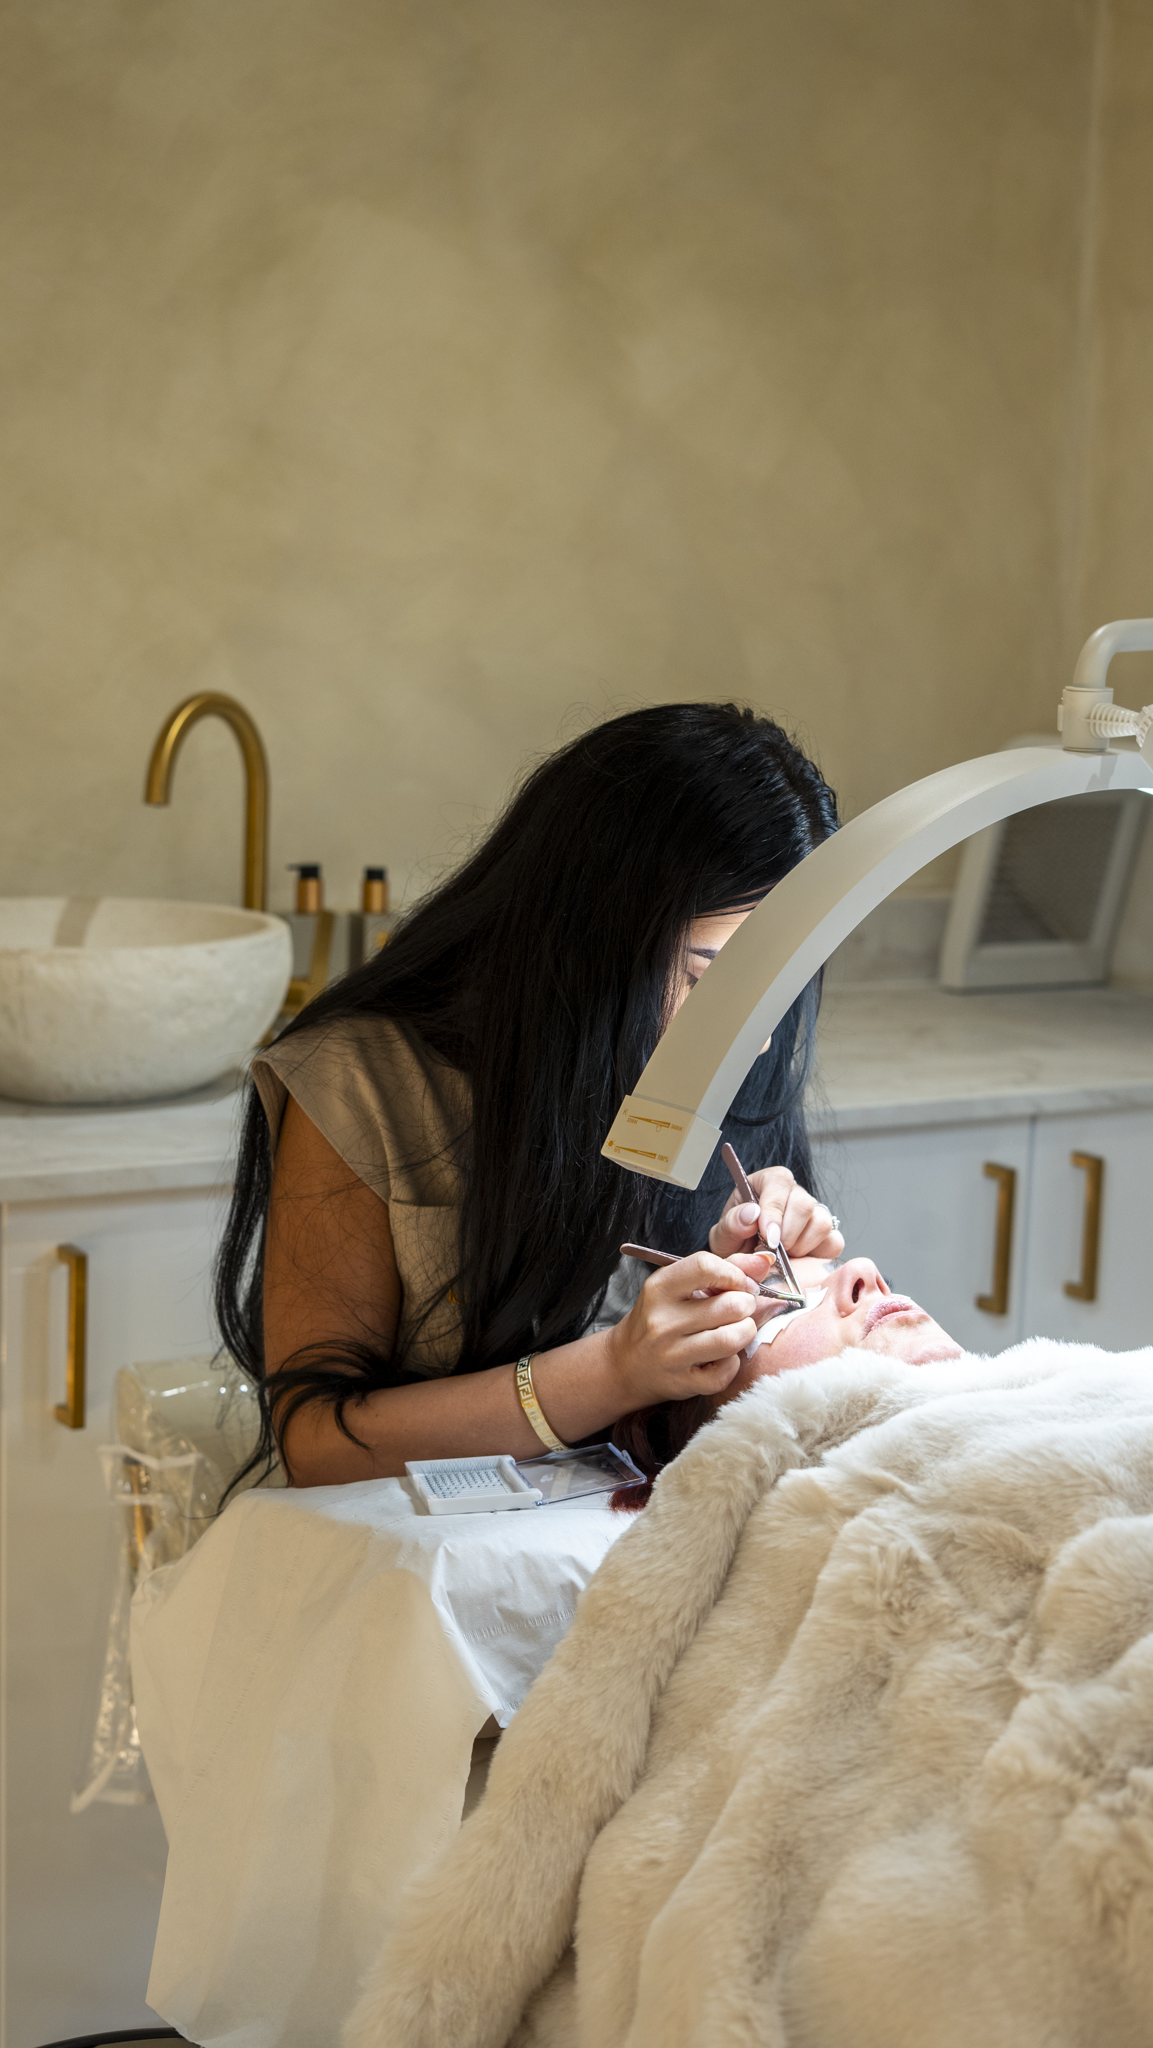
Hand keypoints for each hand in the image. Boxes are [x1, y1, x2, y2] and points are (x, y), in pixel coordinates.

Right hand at [606, 1249, 776, 1408]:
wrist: (626, 1364)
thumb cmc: (659, 1319)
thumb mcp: (679, 1288)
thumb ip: (722, 1269)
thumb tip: (765, 1261)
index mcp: (659, 1289)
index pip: (706, 1266)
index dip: (734, 1273)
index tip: (741, 1283)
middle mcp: (662, 1322)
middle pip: (730, 1305)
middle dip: (746, 1304)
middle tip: (741, 1307)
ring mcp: (672, 1355)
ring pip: (732, 1338)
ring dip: (745, 1331)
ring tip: (737, 1329)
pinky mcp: (684, 1383)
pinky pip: (726, 1371)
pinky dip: (733, 1363)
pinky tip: (722, 1356)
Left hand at [709, 1165, 843, 1264]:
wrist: (747, 1266)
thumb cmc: (735, 1245)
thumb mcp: (723, 1236)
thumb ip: (732, 1223)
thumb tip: (752, 1213)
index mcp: (767, 1183)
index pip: (778, 1182)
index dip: (774, 1210)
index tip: (767, 1236)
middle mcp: (793, 1194)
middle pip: (804, 1203)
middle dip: (787, 1234)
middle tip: (771, 1251)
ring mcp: (814, 1213)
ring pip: (821, 1222)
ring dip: (800, 1246)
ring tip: (781, 1256)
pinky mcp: (828, 1235)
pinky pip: (834, 1241)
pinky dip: (816, 1255)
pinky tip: (797, 1259)